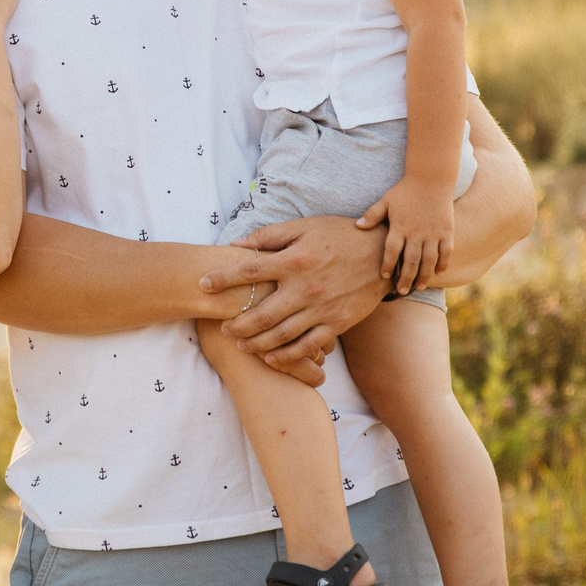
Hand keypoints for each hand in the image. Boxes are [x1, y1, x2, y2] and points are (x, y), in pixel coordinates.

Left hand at [197, 214, 391, 372]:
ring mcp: (321, 308)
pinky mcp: (337, 323)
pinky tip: (271, 358)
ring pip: (281, 335)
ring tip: (241, 345)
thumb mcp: (305, 227)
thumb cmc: (340, 235)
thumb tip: (237, 245)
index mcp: (295, 260)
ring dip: (256, 343)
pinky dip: (287, 356)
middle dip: (237, 324)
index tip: (202, 284)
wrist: (383, 254)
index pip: (250, 271)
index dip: (222, 279)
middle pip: (261, 313)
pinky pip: (308, 346)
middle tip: (223, 327)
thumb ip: (270, 236)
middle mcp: (305, 287)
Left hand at [361, 175, 454, 294]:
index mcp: (400, 226)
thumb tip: (356, 226)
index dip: (387, 265)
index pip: (391, 251)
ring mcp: (433, 233)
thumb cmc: (406, 190)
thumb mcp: (386, 200)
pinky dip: (443, 263)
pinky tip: (438, 273)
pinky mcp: (446, 231)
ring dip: (423, 275)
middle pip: (410, 261)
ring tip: (418, 287)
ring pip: (428, 260)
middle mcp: (416, 233)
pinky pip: (446, 252)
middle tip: (402, 291)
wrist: (431, 178)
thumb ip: (372, 214)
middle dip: (405, 278)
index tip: (384, 276)